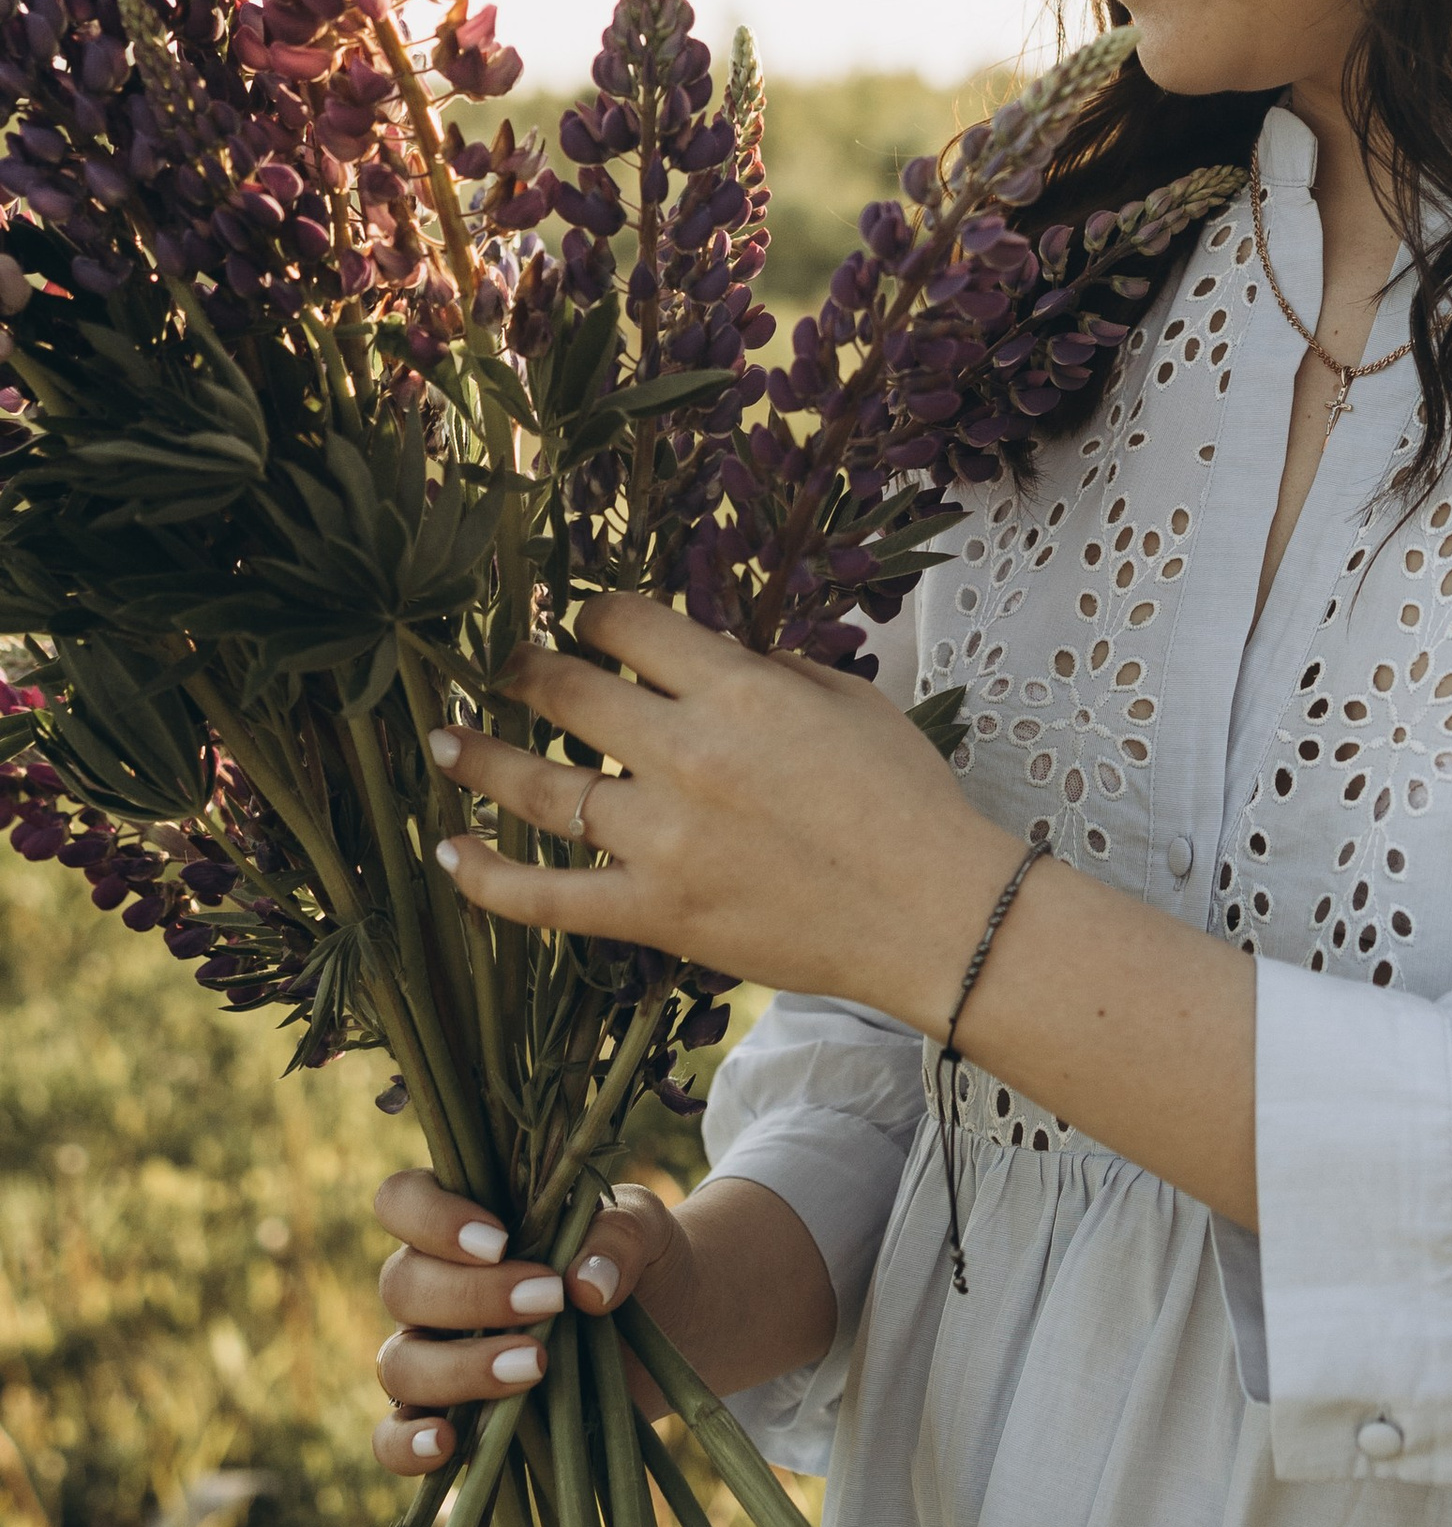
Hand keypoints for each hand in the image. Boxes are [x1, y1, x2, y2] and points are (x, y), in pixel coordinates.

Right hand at [370, 1172, 674, 1474]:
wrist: (666, 1325)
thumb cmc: (634, 1259)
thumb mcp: (643, 1228)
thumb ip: (619, 1237)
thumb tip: (588, 1285)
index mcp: (463, 1224)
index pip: (402, 1201)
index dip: (432, 1218)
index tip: (500, 1242)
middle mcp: (434, 1287)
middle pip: (402, 1285)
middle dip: (472, 1296)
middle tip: (549, 1300)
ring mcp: (432, 1356)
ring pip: (399, 1362)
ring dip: (459, 1368)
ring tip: (535, 1365)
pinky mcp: (449, 1420)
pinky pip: (392, 1438)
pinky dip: (404, 1444)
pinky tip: (444, 1444)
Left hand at [425, 595, 1010, 1026]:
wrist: (935, 912)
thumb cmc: (908, 800)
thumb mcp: (852, 700)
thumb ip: (774, 670)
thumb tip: (718, 657)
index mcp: (737, 691)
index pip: (628, 625)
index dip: (594, 614)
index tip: (585, 621)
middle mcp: (686, 754)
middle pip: (567, 693)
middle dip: (524, 671)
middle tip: (505, 669)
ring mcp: (662, 838)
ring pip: (538, 788)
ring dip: (478, 757)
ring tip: (442, 740)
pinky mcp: (656, 912)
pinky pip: (548, 897)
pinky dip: (487, 877)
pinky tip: (448, 853)